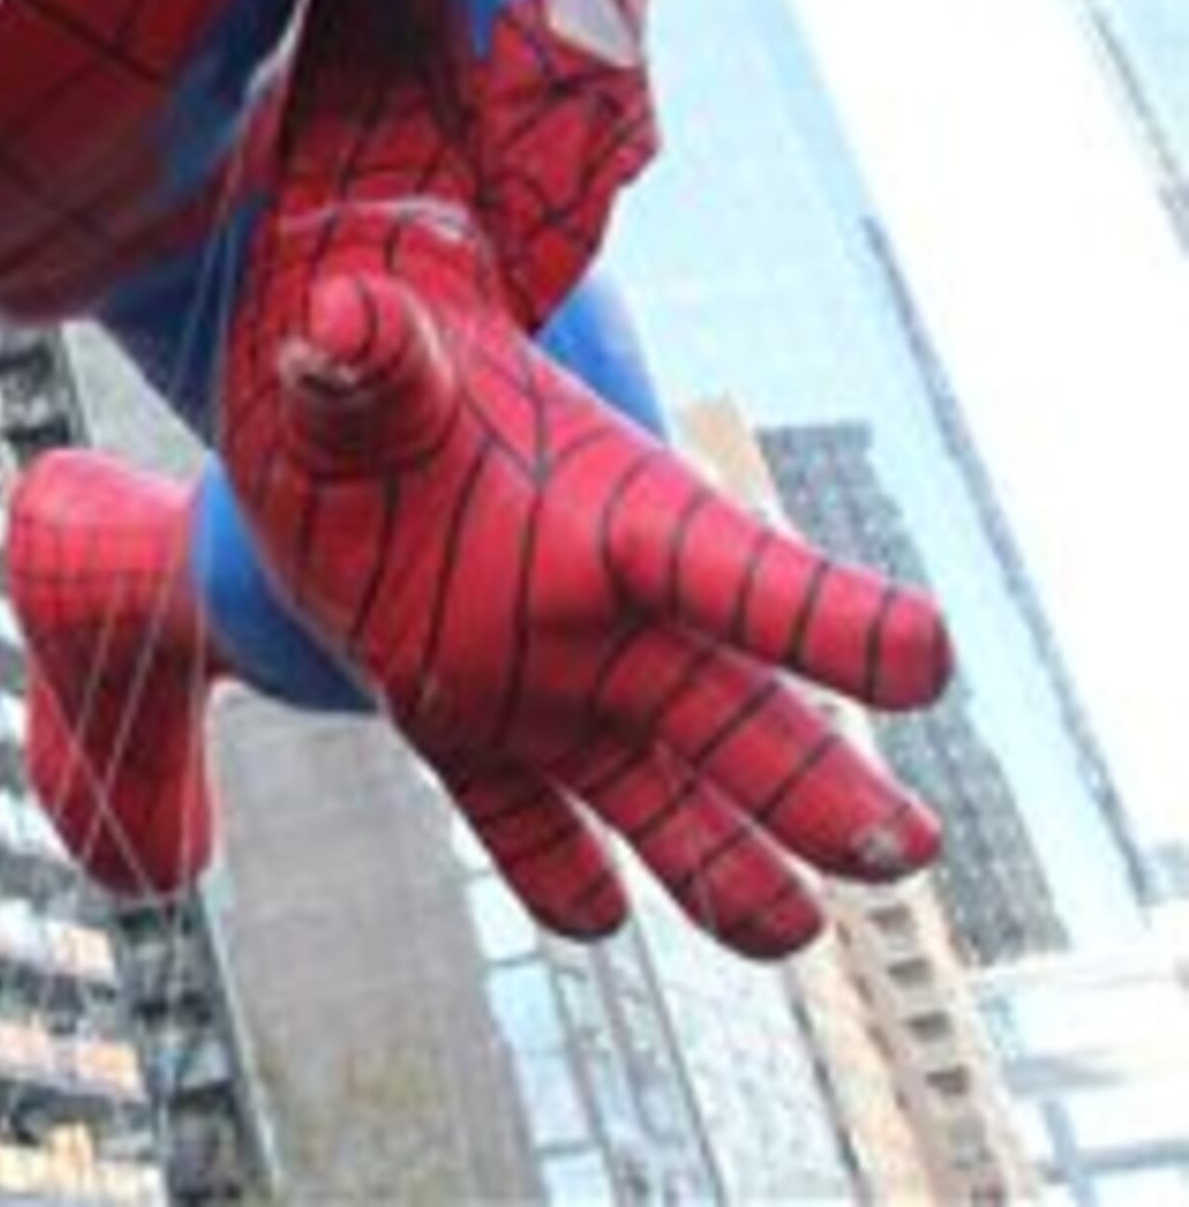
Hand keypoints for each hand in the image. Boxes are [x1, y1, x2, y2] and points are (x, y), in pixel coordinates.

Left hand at [220, 208, 951, 954]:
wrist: (330, 423)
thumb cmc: (379, 376)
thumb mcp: (367, 366)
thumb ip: (368, 351)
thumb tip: (337, 321)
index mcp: (616, 512)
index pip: (738, 565)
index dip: (826, 614)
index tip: (924, 656)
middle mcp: (604, 617)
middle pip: (736, 716)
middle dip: (819, 785)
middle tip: (903, 850)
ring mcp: (544, 685)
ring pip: (659, 796)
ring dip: (724, 866)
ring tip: (793, 932)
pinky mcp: (464, 730)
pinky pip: (525, 823)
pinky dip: (552, 872)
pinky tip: (590, 913)